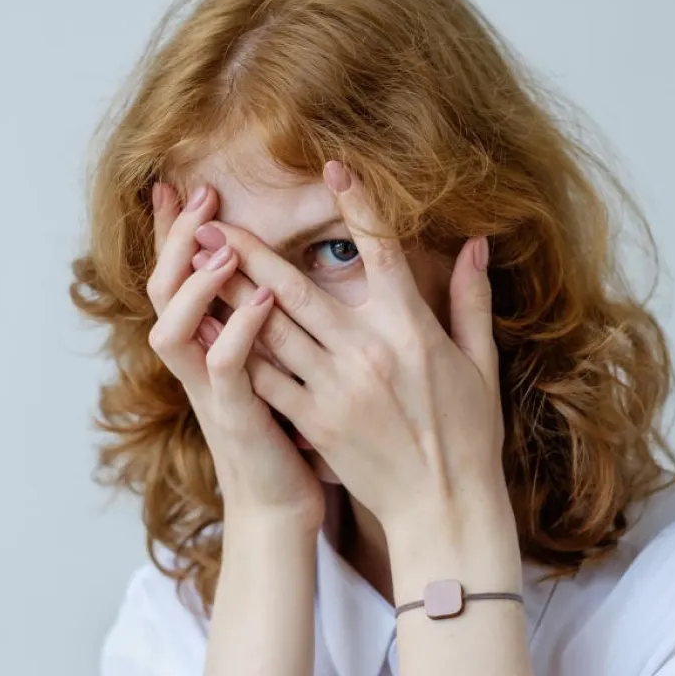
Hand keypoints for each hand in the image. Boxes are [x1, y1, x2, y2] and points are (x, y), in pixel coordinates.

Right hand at [146, 183, 323, 530]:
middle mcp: (195, 366)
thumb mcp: (267, 367)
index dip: (168, 234)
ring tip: (224, 249)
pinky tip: (265, 301)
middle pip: (161, 293)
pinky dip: (237, 332)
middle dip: (176, 242)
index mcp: (202, 347)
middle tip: (202, 197)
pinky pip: (223, 371)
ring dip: (195, 286)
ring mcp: (210, 393)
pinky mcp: (236, 419)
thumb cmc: (283, 435)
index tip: (174, 183)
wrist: (280, 507)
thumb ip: (260, 322)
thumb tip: (274, 272)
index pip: (174, 278)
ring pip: (173, 330)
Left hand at [191, 163, 511, 538]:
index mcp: (410, 329)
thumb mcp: (479, 364)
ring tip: (195, 263)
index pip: (381, 251)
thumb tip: (475, 242)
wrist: (444, 508)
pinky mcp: (313, 421)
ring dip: (229, 292)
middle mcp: (366, 351)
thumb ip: (470, 299)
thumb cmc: (468, 435)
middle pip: (297, 288)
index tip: (331, 167)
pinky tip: (206, 327)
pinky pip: (264, 379)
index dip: (357, 205)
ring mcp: (334, 387)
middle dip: (250, 250)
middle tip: (212, 220)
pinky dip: (234, 350)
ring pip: (270, 329)